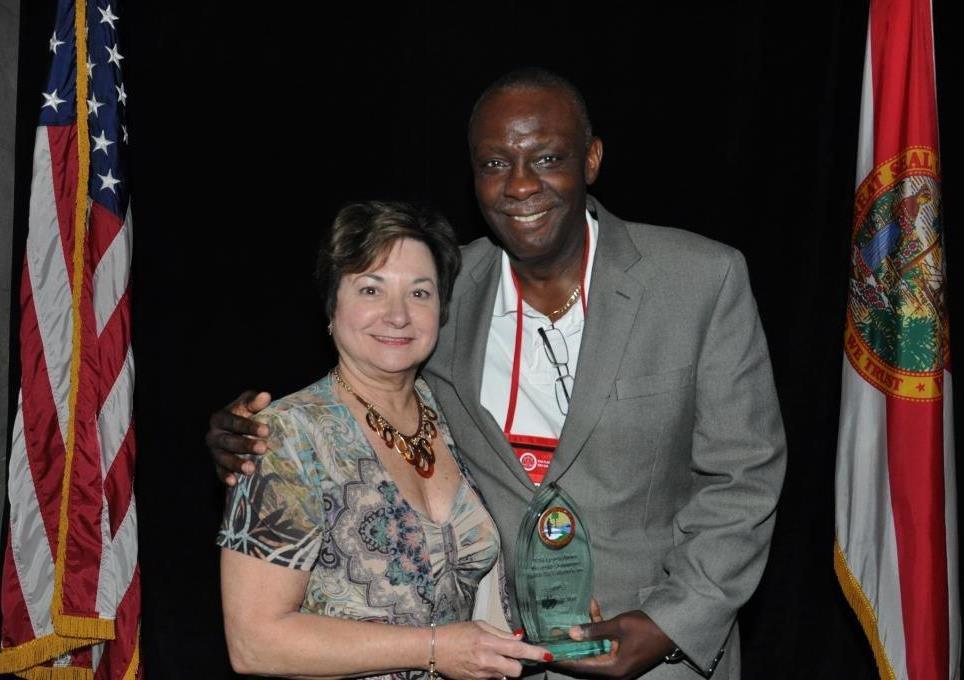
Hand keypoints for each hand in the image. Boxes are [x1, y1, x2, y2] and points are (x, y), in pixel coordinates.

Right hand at [206, 391, 271, 485]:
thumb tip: (265, 396)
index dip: (249, 426)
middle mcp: (214, 435)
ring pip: (223, 458)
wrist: (236, 429)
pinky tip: (234, 482)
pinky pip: (219, 471)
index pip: (233, 421)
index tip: (266, 430)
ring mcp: (214, 451)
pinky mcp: (217, 464)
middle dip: (246, 445)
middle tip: (263, 448)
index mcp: (220, 418)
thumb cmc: (245, 414)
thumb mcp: (248, 405)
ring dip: (236, 464)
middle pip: (229, 441)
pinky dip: (225, 477)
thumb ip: (255, 402)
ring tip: (251, 469)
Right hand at [435, 621, 551, 679]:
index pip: (517, 649)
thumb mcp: (479, 625)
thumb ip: (501, 633)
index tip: (548, 654)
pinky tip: (484, 663)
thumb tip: (518, 637)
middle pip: (516, 670)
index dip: (535, 652)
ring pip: (505, 676)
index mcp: (488, 642)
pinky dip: (494, 672)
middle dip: (519, 664)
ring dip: (505, 668)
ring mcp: (481, 674)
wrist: (433, 649)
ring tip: (493, 657)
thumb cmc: (455, 633)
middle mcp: (486, 660)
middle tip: (512, 656)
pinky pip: (493, 679)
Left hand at [555, 603, 675, 679]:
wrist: (673, 626)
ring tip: (565, 622)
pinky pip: (605, 643)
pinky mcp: (623, 653)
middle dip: (569, 646)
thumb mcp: (619, 627)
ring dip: (583, 634)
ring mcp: (619, 662)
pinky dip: (598, 629)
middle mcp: (615, 670)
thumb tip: (571, 633)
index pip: (582, 666)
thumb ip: (595, 630)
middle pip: (585, 659)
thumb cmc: (647, 628)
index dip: (563, 659)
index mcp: (614, 669)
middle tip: (552, 637)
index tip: (547, 653)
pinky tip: (591, 609)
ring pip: (594, 649)